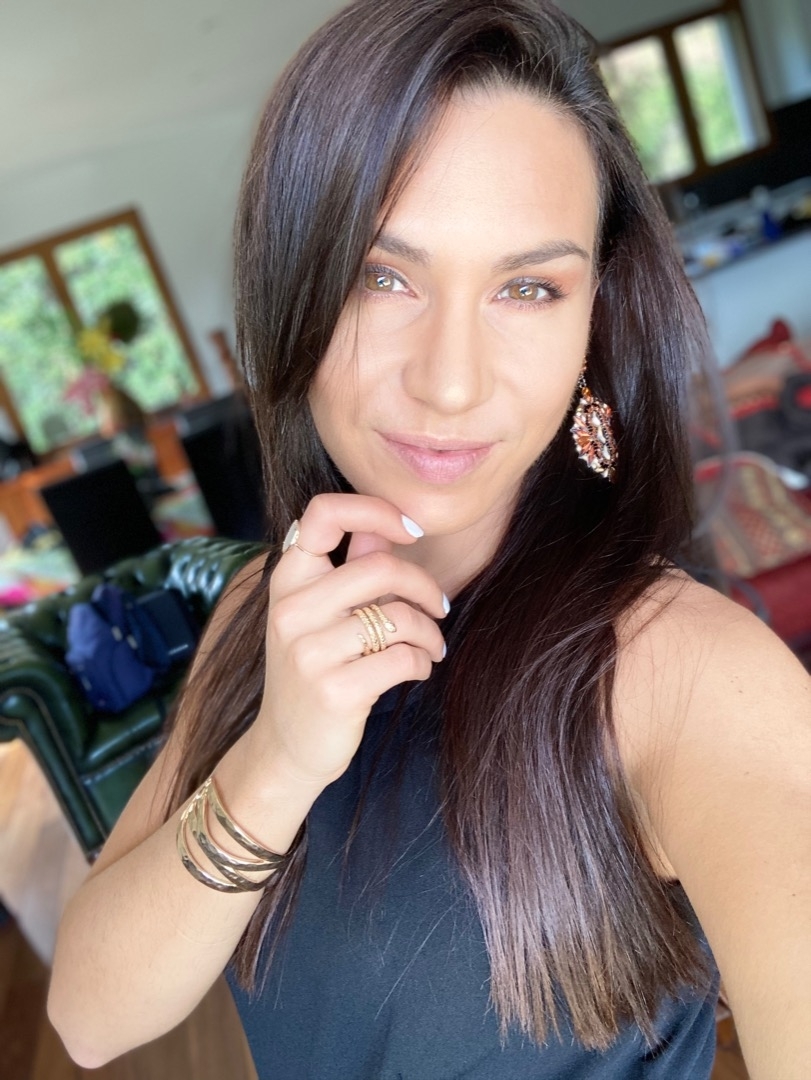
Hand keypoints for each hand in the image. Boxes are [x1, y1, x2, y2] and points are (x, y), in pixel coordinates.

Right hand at [248, 494, 446, 791]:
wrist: (287, 748)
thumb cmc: (313, 671)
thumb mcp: (319, 615)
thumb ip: (351, 569)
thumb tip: (386, 528)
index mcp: (288, 580)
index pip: (323, 514)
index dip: (374, 509)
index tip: (410, 530)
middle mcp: (291, 610)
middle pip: (380, 567)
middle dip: (425, 586)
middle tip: (439, 606)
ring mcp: (309, 652)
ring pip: (399, 617)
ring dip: (429, 633)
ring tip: (431, 647)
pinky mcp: (335, 691)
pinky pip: (404, 658)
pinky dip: (423, 662)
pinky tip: (417, 669)